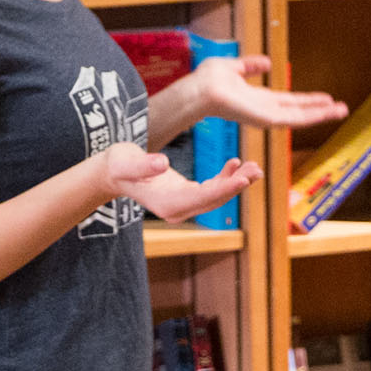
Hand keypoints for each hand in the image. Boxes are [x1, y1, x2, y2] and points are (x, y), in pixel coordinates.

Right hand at [97, 142, 263, 222]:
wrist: (113, 173)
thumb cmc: (118, 165)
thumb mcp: (125, 161)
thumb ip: (143, 164)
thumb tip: (162, 164)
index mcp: (167, 204)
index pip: (202, 198)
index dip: (224, 189)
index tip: (243, 180)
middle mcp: (178, 209)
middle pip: (214, 200)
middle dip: (237, 186)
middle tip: (257, 170)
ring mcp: (183, 205)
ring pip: (216, 196)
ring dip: (236, 182)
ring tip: (255, 167)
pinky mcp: (186, 196)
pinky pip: (211, 190)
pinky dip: (225, 178)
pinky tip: (234, 163)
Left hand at [187, 54, 349, 132]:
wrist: (200, 90)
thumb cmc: (208, 80)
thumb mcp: (234, 67)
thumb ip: (250, 66)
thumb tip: (267, 63)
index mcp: (258, 99)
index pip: (289, 101)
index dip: (308, 100)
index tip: (326, 98)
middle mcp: (265, 110)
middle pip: (299, 111)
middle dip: (320, 110)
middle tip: (342, 108)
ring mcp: (266, 117)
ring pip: (301, 117)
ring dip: (322, 114)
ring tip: (342, 110)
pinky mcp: (266, 120)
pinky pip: (293, 118)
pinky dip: (312, 115)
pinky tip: (326, 111)